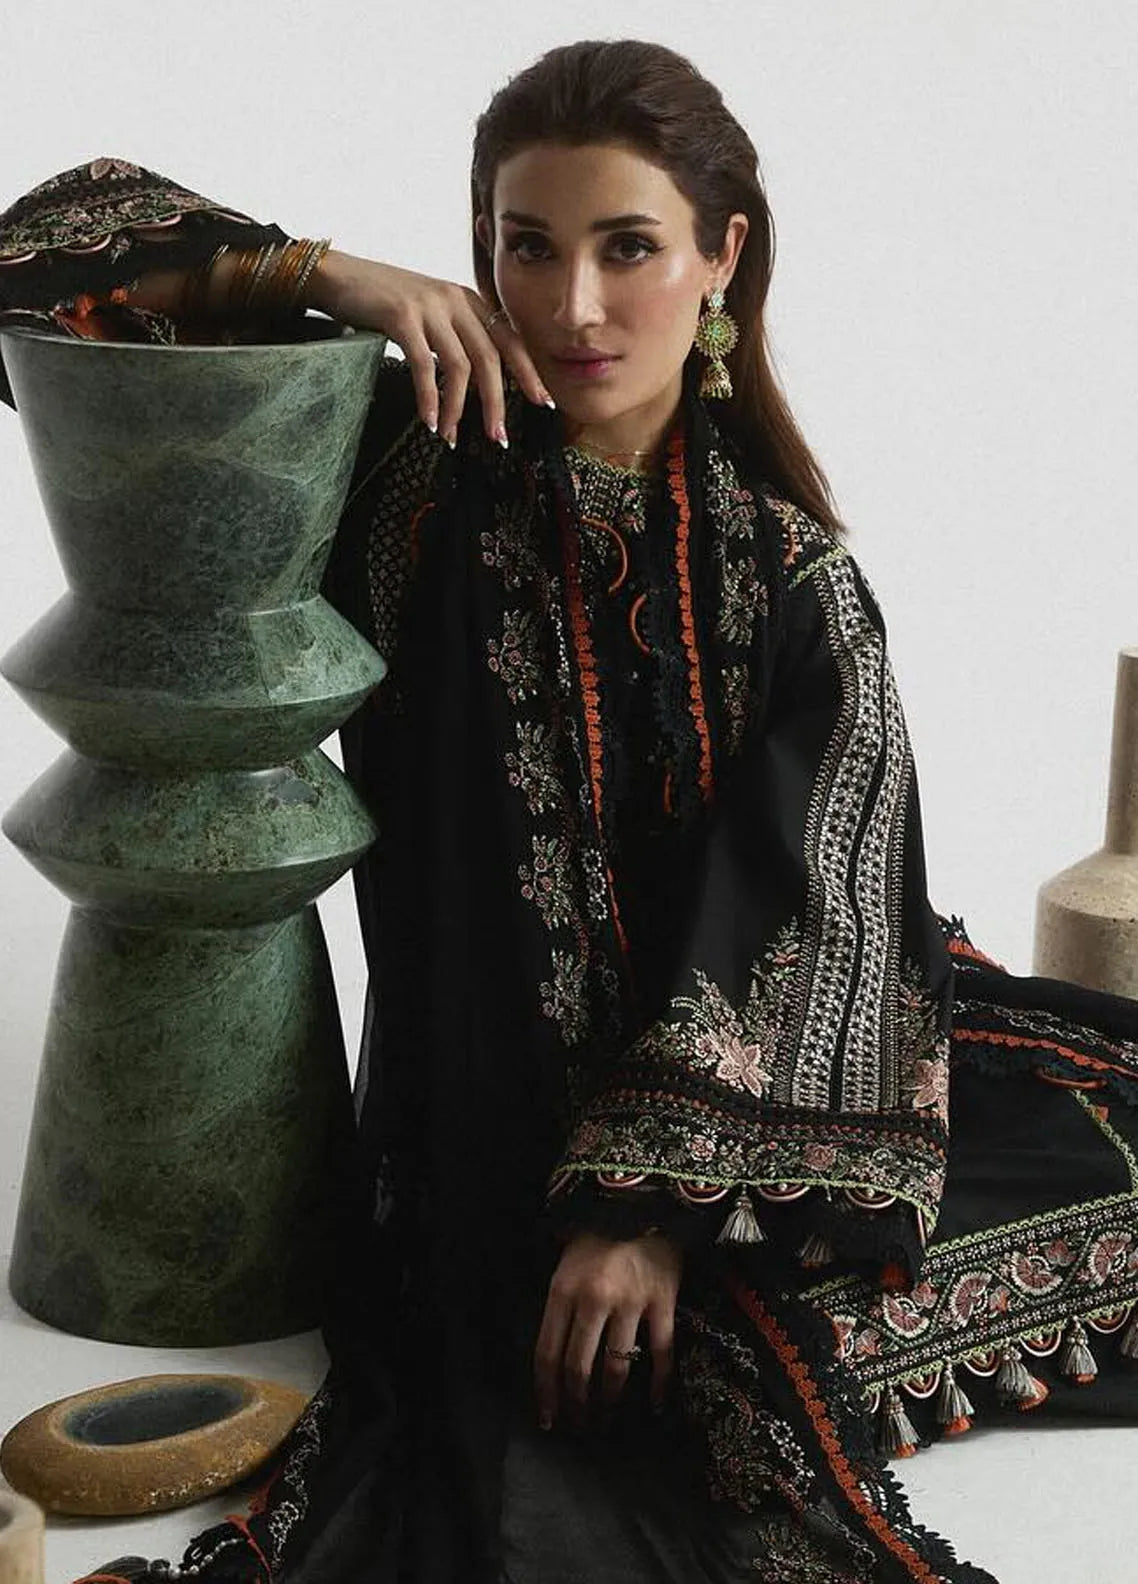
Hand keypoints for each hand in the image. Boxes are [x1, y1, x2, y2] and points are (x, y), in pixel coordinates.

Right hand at [307, 249, 552, 446]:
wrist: (337, 274)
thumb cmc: (381, 300)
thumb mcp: (428, 311)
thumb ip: (453, 334)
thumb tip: (473, 380)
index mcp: (467, 300)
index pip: (508, 339)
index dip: (527, 372)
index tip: (543, 402)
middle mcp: (454, 299)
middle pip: (490, 359)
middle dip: (496, 403)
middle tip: (500, 438)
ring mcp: (429, 306)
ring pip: (460, 366)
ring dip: (459, 409)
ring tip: (452, 437)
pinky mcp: (401, 316)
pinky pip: (424, 365)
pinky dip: (430, 398)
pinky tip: (430, 421)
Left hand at [534, 1230, 681, 1431]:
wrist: (642, 1198)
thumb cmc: (598, 1232)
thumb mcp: (565, 1262)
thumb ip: (560, 1303)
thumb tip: (555, 1352)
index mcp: (562, 1290)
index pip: (547, 1354)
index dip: (546, 1392)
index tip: (549, 1419)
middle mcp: (593, 1300)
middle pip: (579, 1367)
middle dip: (577, 1404)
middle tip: (580, 1425)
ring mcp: (631, 1302)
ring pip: (617, 1366)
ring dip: (610, 1400)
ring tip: (606, 1419)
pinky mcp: (664, 1302)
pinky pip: (662, 1352)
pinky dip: (659, 1383)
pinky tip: (655, 1405)